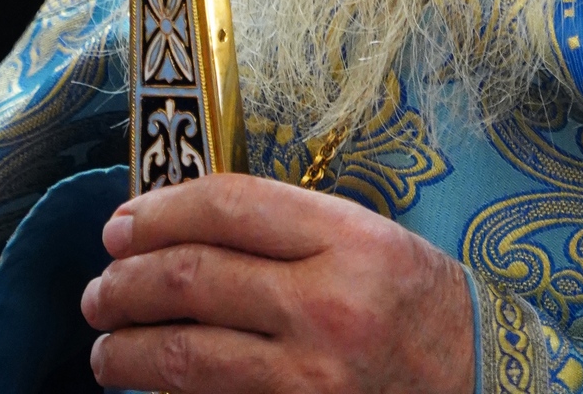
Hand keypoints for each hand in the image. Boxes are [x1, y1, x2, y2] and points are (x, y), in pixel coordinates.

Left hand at [81, 174, 475, 393]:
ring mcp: (310, 378)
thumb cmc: (419, 305)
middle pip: (191, 278)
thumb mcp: (370, 240)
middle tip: (100, 287)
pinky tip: (149, 390)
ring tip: (104, 346)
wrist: (482, 381)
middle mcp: (326, 306)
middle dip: (125, 282)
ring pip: (183, 357)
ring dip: (126, 350)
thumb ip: (289, 230)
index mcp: (346, 239)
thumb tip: (186, 226)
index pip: (227, 206)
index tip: (122, 222)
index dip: (160, 210)